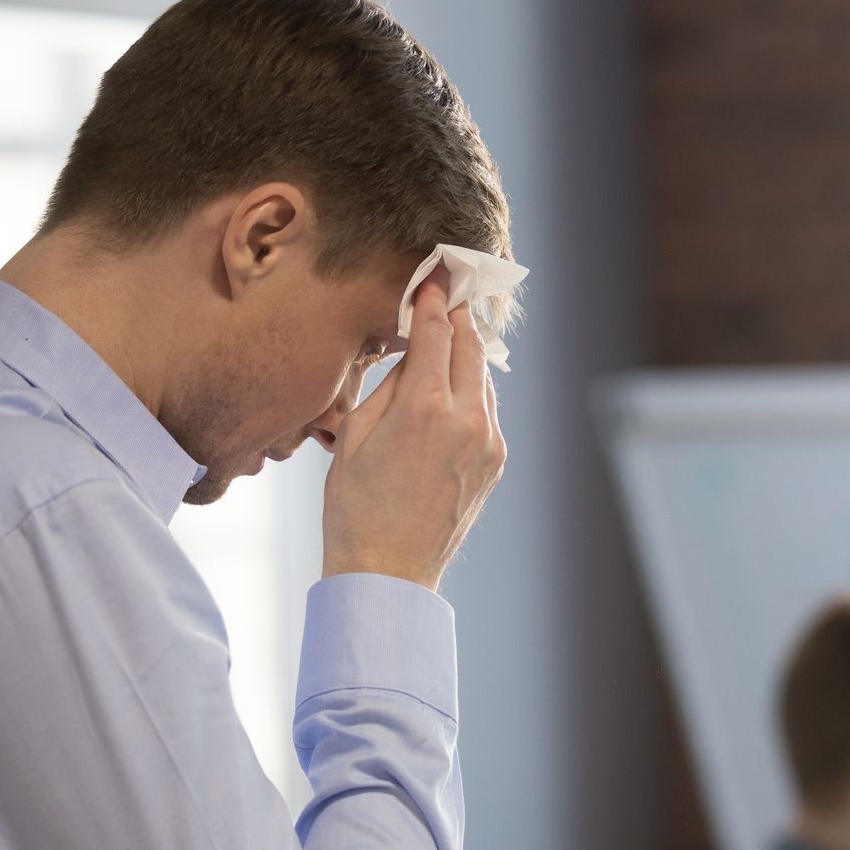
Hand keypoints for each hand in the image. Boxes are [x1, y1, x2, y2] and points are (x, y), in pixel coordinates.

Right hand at [321, 280, 505, 591]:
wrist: (387, 573)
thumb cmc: (355, 507)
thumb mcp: (355, 433)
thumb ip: (391, 384)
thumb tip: (415, 350)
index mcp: (426, 408)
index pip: (437, 331)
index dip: (433, 298)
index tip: (432, 276)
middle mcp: (467, 420)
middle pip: (471, 346)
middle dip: (457, 317)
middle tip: (447, 294)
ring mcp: (488, 444)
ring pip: (484, 379)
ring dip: (466, 356)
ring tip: (446, 341)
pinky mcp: (494, 464)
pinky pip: (487, 411)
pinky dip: (473, 392)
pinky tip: (451, 391)